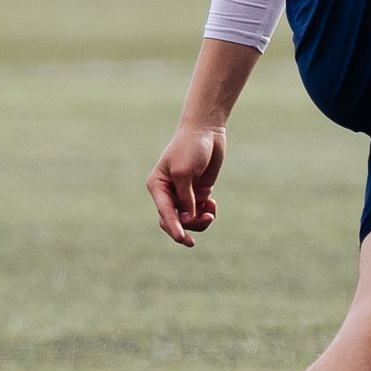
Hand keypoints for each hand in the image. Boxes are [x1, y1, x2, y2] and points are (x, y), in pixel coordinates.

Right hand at [146, 123, 226, 246]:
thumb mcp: (184, 172)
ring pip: (188, 220)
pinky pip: (200, 212)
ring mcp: (184, 194)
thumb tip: (187, 220)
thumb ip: (185, 197)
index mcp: (158, 186)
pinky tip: (212, 203)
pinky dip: (207, 212)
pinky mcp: (198, 193)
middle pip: (173, 221)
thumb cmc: (190, 147)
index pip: (164, 212)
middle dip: (185, 229)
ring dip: (200, 221)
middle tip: (193, 239)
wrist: (207, 131)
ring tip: (211, 212)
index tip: (182, 238)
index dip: (173, 227)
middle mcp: (168, 193)